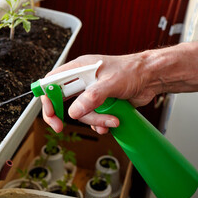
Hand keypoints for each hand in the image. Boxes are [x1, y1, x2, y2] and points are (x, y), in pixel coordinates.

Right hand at [42, 53, 157, 133]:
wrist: (150, 78)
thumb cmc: (132, 71)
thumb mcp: (111, 83)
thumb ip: (92, 97)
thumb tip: (74, 112)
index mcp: (79, 69)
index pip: (52, 82)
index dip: (46, 97)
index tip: (49, 112)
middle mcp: (82, 81)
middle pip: (61, 101)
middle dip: (63, 115)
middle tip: (59, 127)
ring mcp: (90, 94)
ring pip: (80, 113)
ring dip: (95, 121)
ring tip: (112, 120)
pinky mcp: (100, 104)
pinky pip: (92, 119)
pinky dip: (100, 124)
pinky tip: (112, 122)